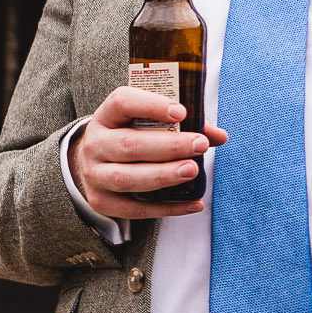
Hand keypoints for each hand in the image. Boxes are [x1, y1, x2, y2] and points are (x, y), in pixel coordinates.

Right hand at [72, 89, 227, 221]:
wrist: (93, 164)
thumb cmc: (129, 137)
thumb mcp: (144, 122)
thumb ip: (182, 123)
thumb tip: (217, 135)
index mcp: (106, 116)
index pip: (123, 102)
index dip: (151, 105)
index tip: (181, 112)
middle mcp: (95, 144)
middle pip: (129, 145)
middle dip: (169, 146)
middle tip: (200, 145)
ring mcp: (95, 174)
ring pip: (126, 177)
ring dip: (163, 175)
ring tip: (192, 170)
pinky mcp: (102, 201)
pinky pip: (134, 209)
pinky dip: (166, 208)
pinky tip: (192, 203)